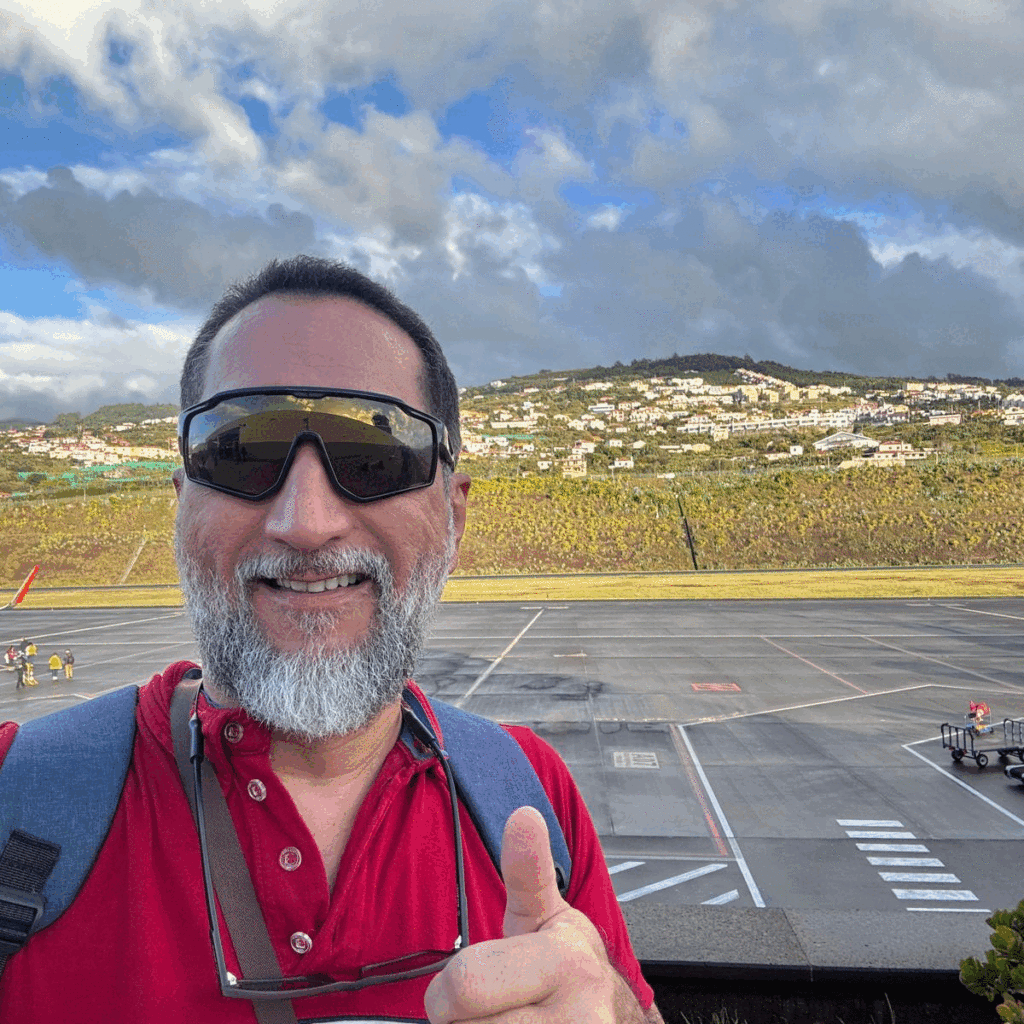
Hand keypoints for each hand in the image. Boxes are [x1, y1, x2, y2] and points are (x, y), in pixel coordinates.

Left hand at [424, 806, 643, 1022]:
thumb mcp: (546, 918)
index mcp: (568, 965)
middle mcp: (581, 1021)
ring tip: (504, 1023)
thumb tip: (523, 815)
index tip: (465, 987)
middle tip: (489, 1010)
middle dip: (463, 1022)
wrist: (605, 1019)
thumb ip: (526, 871)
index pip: (464, 987)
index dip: (447, 993)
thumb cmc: (563, 970)